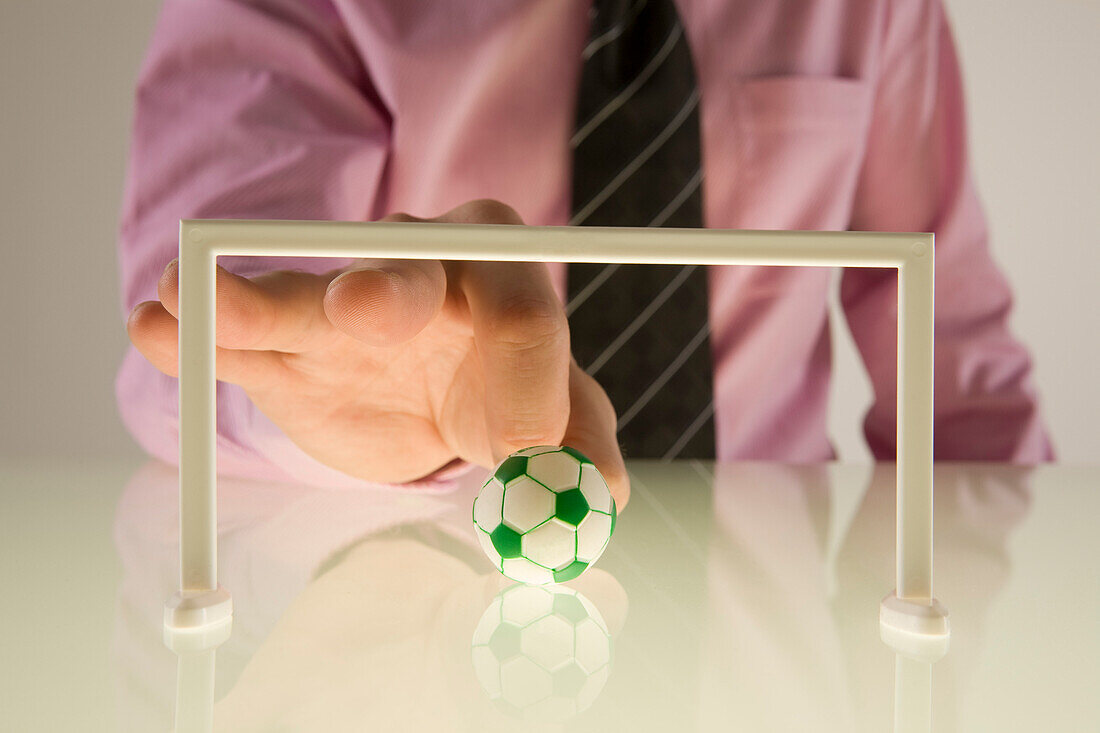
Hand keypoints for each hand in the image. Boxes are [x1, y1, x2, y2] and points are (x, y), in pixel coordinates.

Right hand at [127, 200, 628, 505]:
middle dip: (383, 290)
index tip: (519, 447)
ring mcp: (341, 300)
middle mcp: (422, 268)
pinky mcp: (284, 342)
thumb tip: (601, 492)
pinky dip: (197, 333)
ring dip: (250, 300)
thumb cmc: (502, 394)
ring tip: (191, 296)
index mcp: (504, 278)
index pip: (522, 310)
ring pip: (299, 298)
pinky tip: (157, 326)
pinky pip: (240, 335)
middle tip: (359, 311)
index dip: (525, 377)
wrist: (432, 395)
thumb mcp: (557, 418)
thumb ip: (580, 446)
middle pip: (405, 272)